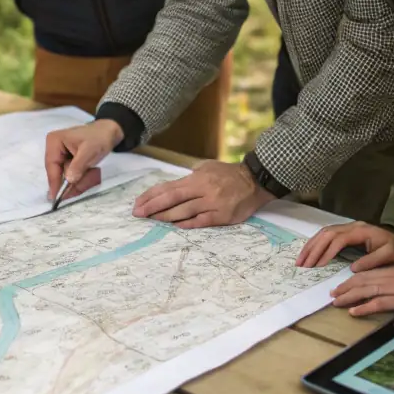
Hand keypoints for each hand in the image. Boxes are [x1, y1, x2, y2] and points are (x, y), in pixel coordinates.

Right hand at [45, 120, 123, 199]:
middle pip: (57, 172)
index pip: (51, 165)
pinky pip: (71, 174)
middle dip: (71, 181)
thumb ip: (78, 166)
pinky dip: (80, 177)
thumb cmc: (99, 138)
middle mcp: (54, 148)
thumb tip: (68, 180)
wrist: (109, 132)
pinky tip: (90, 172)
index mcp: (54, 141)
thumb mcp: (89, 152)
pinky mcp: (67, 160)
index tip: (56, 198)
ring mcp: (60, 154)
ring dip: (79, 179)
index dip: (54, 182)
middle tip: (84, 184)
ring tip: (92, 172)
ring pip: (65, 175)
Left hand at [132, 161, 270, 227]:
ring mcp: (212, 203)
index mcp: (197, 178)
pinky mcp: (222, 215)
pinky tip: (175, 226)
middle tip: (138, 214)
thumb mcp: (207, 167)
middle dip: (152, 207)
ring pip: (184, 211)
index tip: (138, 203)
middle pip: (172, 199)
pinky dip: (186, 224)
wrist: (254, 181)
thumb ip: (190, 177)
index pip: (168, 187)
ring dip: (165, 217)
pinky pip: (201, 221)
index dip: (151, 196)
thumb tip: (172, 187)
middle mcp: (202, 190)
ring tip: (152, 221)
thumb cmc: (228, 174)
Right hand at [296, 222, 393, 269]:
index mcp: (360, 231)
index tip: (318, 266)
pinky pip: (325, 234)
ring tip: (300, 261)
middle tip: (303, 265)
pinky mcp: (344, 230)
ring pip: (323, 232)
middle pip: (327, 234)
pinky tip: (308, 253)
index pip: (339, 239)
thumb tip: (353, 268)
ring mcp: (346, 226)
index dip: (327, 252)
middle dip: (313, 250)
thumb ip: (373, 261)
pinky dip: (315, 243)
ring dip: (311, 246)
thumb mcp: (390, 255)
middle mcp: (351, 226)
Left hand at [329, 265, 393, 316]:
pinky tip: (353, 311)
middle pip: (362, 281)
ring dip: (349, 297)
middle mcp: (390, 277)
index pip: (366, 274)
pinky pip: (379, 304)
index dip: (350, 281)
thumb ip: (392, 279)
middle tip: (332, 295)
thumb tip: (375, 287)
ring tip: (336, 302)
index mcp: (392, 270)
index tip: (339, 287)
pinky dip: (365, 307)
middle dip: (345, 288)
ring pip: (367, 290)